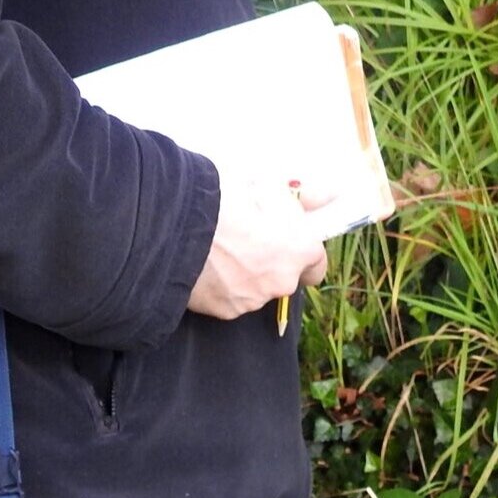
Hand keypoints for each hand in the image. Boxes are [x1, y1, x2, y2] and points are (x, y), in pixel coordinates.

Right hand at [185, 178, 329, 319]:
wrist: (170, 228)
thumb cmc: (222, 200)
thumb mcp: (265, 185)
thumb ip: (301, 197)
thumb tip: (327, 197)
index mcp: (298, 250)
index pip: (317, 261)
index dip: (304, 248)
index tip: (290, 238)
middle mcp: (281, 282)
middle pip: (286, 274)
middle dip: (273, 259)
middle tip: (248, 235)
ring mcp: (252, 300)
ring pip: (257, 287)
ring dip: (246, 271)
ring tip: (220, 247)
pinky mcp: (224, 312)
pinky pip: (231, 297)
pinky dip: (223, 284)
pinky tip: (205, 263)